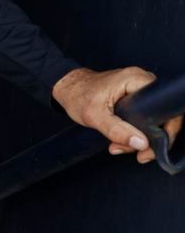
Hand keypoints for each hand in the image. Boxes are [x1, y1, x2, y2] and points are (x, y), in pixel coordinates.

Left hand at [52, 66, 182, 164]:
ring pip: (151, 120)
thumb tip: (141, 143)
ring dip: (139, 138)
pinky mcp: (133, 98)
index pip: (165, 105)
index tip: (153, 146)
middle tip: (135, 152)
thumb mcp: (94, 115)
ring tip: (120, 146)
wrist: (66, 89)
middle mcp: (140, 81)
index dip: (166, 129)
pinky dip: (134, 132)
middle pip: (161, 116)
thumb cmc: (77, 95)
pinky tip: (121, 141)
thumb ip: (117, 130)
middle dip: (149, 139)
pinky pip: (143, 118)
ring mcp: (138, 89)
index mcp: (135, 79)